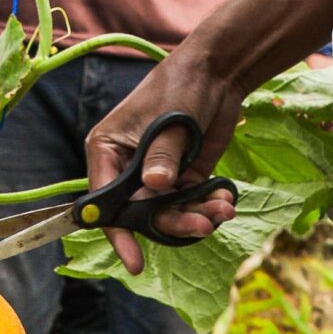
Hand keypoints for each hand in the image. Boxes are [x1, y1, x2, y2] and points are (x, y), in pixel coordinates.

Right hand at [84, 46, 246, 272]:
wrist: (218, 72)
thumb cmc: (181, 86)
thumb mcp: (169, 120)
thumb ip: (162, 156)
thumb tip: (155, 187)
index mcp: (108, 150)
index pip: (106, 201)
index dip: (119, 232)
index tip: (135, 261)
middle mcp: (128, 168)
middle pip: (141, 213)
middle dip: (172, 223)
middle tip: (203, 225)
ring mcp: (157, 175)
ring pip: (170, 213)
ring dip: (196, 217)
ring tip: (222, 210)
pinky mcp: (184, 177)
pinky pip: (191, 203)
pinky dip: (209, 206)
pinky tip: (226, 199)